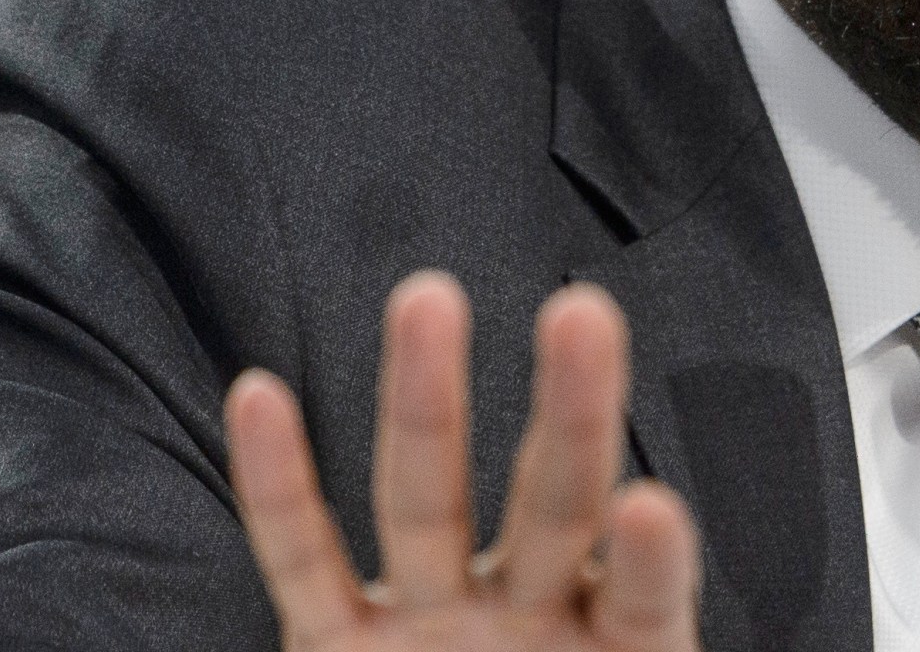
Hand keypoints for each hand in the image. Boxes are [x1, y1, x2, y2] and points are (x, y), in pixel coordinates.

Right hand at [225, 273, 701, 650]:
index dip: (651, 563)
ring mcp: (431, 625)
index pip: (644, 600)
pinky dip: (277, 486)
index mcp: (620, 649)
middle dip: (570, 414)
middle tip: (583, 316)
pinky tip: (260, 401)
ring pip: (425, 501)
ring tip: (430, 302)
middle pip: (553, 506)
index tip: (659, 510)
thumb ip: (658, 647)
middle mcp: (528, 620)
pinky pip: (303, 560)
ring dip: (428, 401)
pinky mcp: (339, 651)